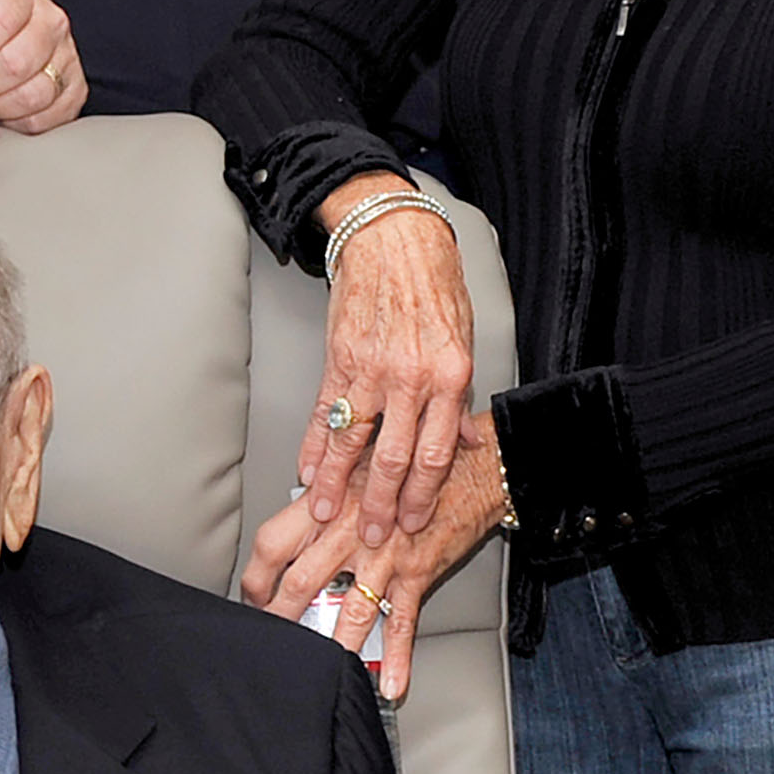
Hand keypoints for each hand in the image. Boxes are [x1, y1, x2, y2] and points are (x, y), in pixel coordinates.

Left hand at [241, 418, 508, 705]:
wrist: (473, 465)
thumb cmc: (413, 466)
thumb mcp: (358, 469)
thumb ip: (325, 497)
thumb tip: (295, 521)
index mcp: (331, 502)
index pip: (273, 542)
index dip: (255, 575)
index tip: (250, 596)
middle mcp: (351, 530)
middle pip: (299, 581)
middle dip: (278, 617)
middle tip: (269, 639)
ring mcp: (384, 556)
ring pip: (348, 610)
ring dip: (330, 644)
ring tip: (317, 668)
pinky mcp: (418, 573)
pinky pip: (402, 623)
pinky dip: (398, 658)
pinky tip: (391, 683)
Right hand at [278, 174, 475, 560]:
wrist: (393, 238)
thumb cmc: (433, 283)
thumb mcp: (465, 339)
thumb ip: (461, 398)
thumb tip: (466, 443)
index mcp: (450, 376)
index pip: (436, 455)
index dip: (423, 497)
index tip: (414, 523)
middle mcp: (412, 378)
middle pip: (394, 460)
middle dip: (381, 505)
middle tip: (370, 536)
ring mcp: (371, 370)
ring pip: (353, 442)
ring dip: (337, 485)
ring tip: (326, 513)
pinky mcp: (339, 359)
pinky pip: (325, 412)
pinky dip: (314, 445)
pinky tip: (307, 470)